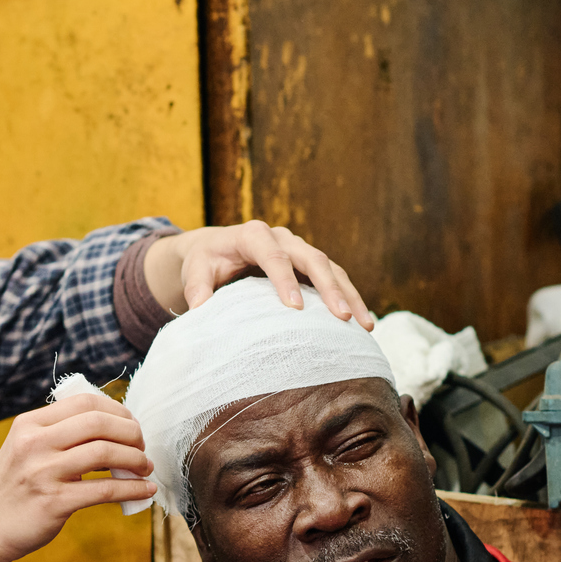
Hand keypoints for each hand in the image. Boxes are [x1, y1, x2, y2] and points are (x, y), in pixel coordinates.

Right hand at [0, 392, 155, 561]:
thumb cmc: (14, 488)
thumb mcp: (25, 448)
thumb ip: (57, 433)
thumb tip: (110, 424)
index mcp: (29, 424)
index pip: (84, 402)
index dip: (117, 410)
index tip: (131, 425)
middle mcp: (34, 444)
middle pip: (98, 423)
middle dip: (131, 433)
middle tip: (142, 447)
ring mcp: (43, 473)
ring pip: (105, 452)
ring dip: (135, 460)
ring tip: (144, 468)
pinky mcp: (55, 502)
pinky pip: (105, 490)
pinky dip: (132, 489)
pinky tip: (145, 491)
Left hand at [144, 222, 374, 327]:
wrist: (215, 249)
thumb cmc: (205, 261)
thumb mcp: (194, 270)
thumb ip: (196, 286)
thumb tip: (200, 309)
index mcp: (253, 235)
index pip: (273, 255)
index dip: (284, 279)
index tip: (295, 308)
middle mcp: (282, 238)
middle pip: (312, 258)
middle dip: (330, 288)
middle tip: (343, 317)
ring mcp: (299, 250)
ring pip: (331, 268)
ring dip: (350, 295)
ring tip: (365, 326)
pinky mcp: (309, 265)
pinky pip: (335, 278)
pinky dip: (349, 298)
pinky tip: (362, 323)